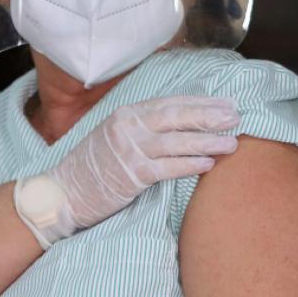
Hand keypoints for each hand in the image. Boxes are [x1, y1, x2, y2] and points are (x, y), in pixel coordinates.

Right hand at [51, 96, 240, 229]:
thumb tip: (180, 126)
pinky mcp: (131, 174)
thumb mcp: (115, 137)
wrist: (62, 193)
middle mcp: (129, 127)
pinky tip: (209, 163)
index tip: (226, 104)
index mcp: (127, 114)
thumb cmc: (92, 168)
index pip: (171, 104)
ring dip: (208, 141)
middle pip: (177, 117)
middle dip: (209, 116)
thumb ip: (143, 128)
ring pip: (177, 142)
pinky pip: (168, 168)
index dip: (201, 103)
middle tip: (236, 117)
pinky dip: (190, 164)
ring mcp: (129, 150)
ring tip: (232, 143)